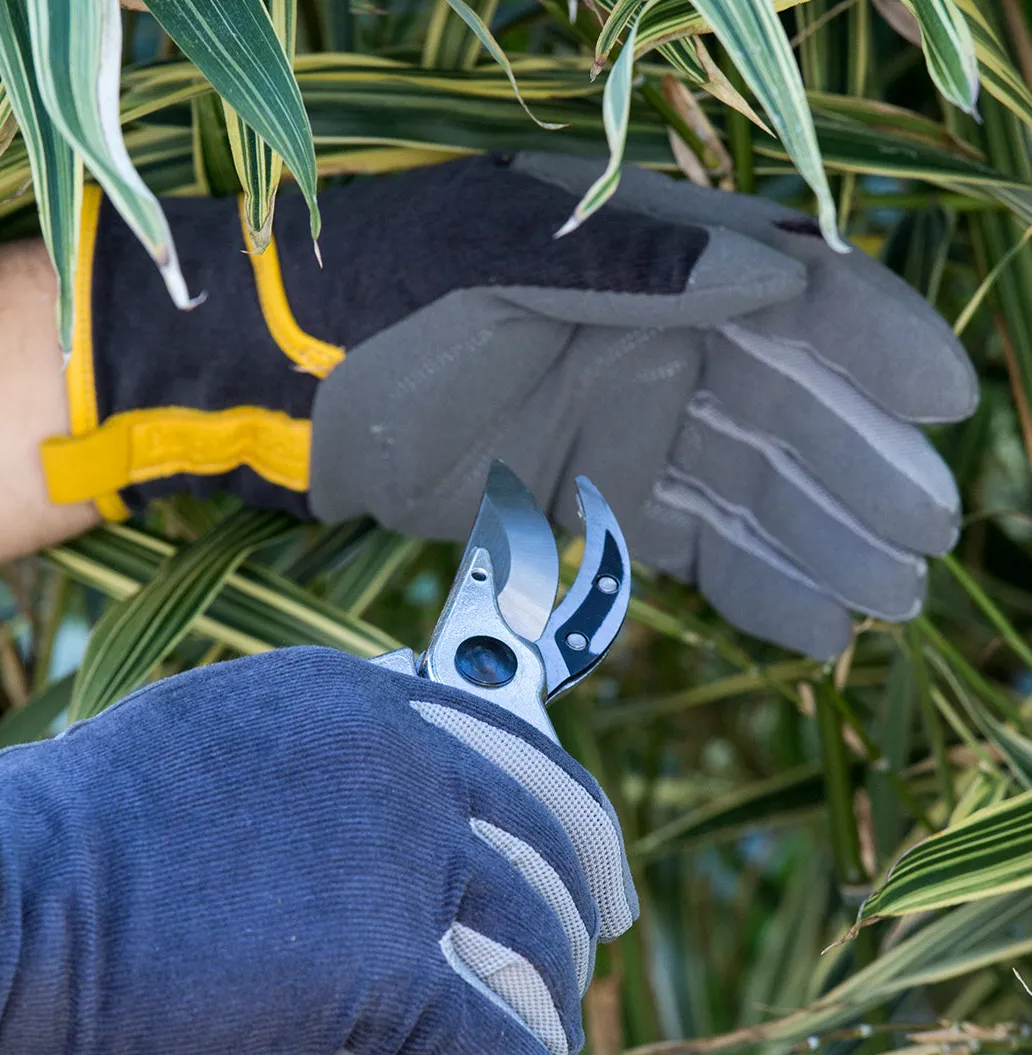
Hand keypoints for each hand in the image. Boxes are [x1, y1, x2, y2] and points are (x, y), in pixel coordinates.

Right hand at [0, 647, 632, 1054]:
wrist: (5, 906)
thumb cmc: (86, 840)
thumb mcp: (223, 756)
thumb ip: (320, 771)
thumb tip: (385, 818)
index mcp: (356, 699)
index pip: (508, 744)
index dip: (563, 810)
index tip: (584, 860)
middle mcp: (399, 759)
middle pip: (549, 839)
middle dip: (580, 905)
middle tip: (590, 949)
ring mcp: (400, 857)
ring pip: (535, 949)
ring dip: (547, 1019)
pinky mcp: (386, 968)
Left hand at [51, 153, 976, 658]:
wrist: (276, 382)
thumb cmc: (372, 296)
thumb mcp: (495, 262)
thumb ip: (630, 272)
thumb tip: (771, 279)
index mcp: (642, 262)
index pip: (786, 298)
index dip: (869, 347)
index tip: (941, 405)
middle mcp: (652, 343)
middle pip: (781, 412)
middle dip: (852, 478)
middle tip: (917, 550)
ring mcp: (622, 428)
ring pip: (744, 492)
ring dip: (814, 546)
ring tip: (881, 602)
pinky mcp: (585, 502)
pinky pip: (685, 548)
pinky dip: (745, 587)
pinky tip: (807, 628)